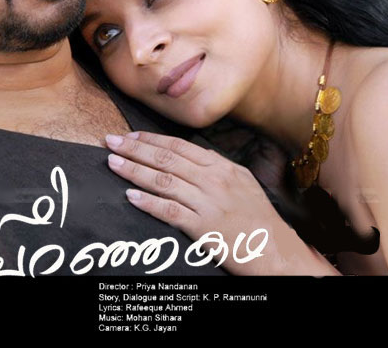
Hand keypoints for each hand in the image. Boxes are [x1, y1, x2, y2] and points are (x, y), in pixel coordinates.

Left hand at [104, 131, 334, 274]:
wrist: (276, 250)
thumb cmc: (259, 219)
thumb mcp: (243, 182)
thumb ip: (216, 168)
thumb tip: (192, 155)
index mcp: (222, 166)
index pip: (179, 146)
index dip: (151, 139)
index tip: (130, 135)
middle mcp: (214, 180)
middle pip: (166, 159)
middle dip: (135, 148)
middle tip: (111, 141)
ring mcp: (209, 202)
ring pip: (163, 181)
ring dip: (134, 171)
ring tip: (113, 163)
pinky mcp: (204, 227)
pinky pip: (170, 211)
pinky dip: (148, 203)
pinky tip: (130, 196)